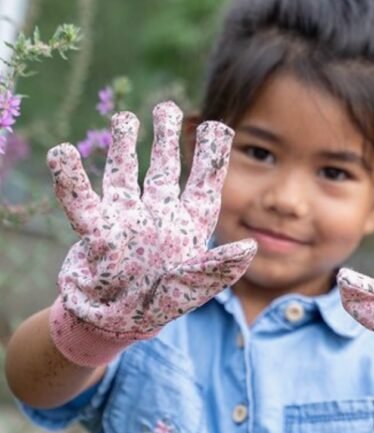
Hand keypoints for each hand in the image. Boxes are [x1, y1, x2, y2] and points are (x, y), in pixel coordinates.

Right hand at [48, 101, 255, 365]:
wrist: (116, 324)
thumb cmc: (161, 306)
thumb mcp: (195, 287)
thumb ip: (219, 267)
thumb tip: (250, 248)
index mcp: (188, 227)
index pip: (203, 184)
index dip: (210, 156)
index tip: (218, 126)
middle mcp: (159, 216)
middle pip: (165, 170)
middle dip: (166, 138)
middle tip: (167, 107)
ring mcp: (128, 219)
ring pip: (126, 174)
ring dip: (124, 146)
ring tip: (125, 118)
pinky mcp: (97, 229)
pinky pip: (81, 199)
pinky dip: (70, 178)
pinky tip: (62, 152)